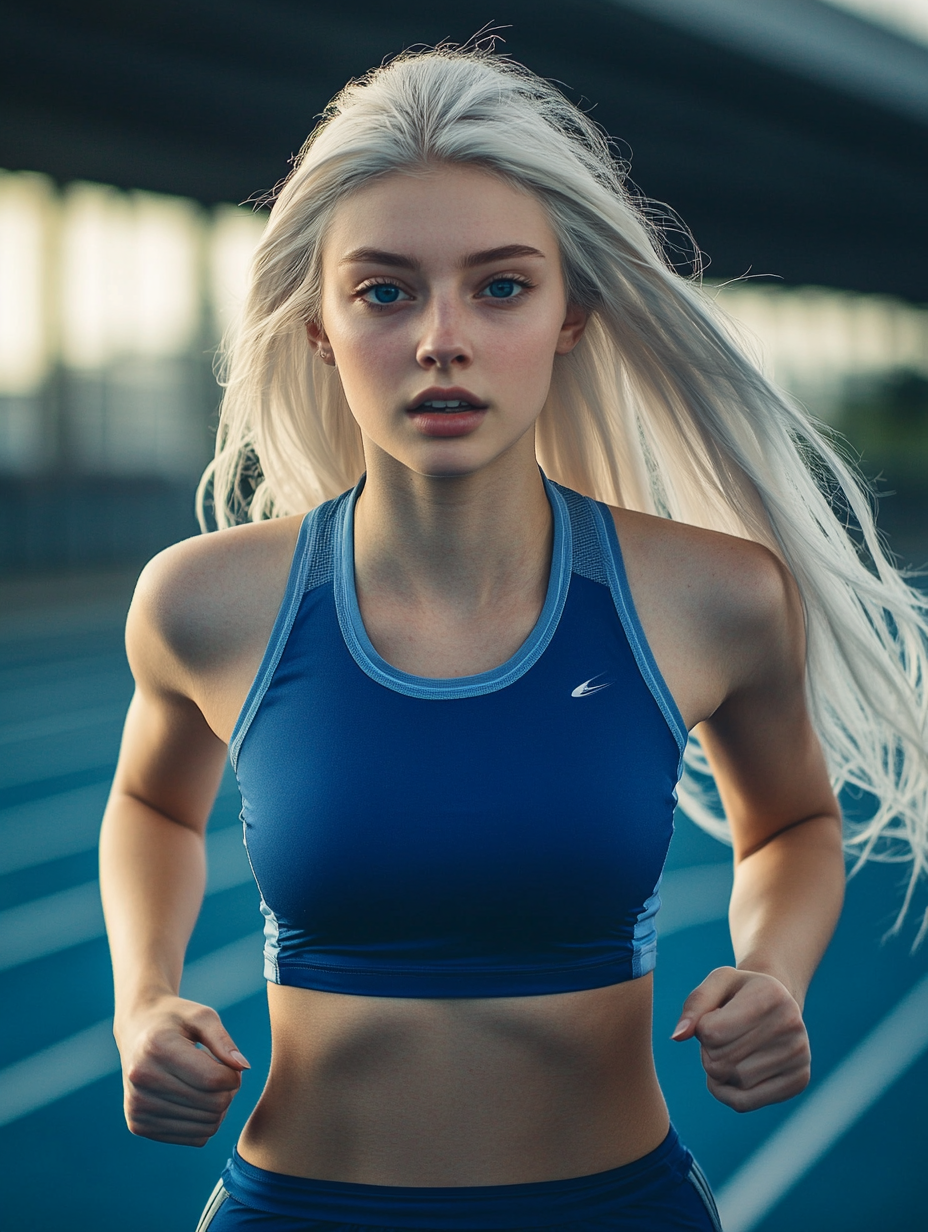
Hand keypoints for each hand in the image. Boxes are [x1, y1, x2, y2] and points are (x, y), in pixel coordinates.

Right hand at [115, 995, 250, 1145]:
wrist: (136, 1030)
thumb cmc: (176, 1020)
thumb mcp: (202, 1017)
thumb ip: (223, 1041)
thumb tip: (244, 1068)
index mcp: (157, 1048)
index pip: (213, 1079)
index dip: (234, 1075)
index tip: (233, 1063)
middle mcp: (142, 1080)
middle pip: (212, 1106)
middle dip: (228, 1091)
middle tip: (223, 1074)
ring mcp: (137, 1106)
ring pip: (206, 1126)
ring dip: (218, 1108)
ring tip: (209, 1084)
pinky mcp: (138, 1124)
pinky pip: (194, 1138)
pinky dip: (205, 1122)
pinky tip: (196, 1098)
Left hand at [671, 966, 809, 1111]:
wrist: (778, 1004)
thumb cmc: (740, 993)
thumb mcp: (717, 984)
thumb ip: (695, 1005)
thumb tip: (678, 1037)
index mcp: (770, 994)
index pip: (712, 1032)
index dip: (701, 1028)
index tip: (714, 1017)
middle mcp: (791, 1025)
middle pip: (722, 1060)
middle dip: (708, 1051)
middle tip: (718, 1039)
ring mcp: (800, 1055)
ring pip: (733, 1082)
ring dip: (716, 1071)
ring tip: (728, 1051)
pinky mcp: (799, 1080)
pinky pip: (744, 1103)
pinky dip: (725, 1093)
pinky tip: (727, 1076)